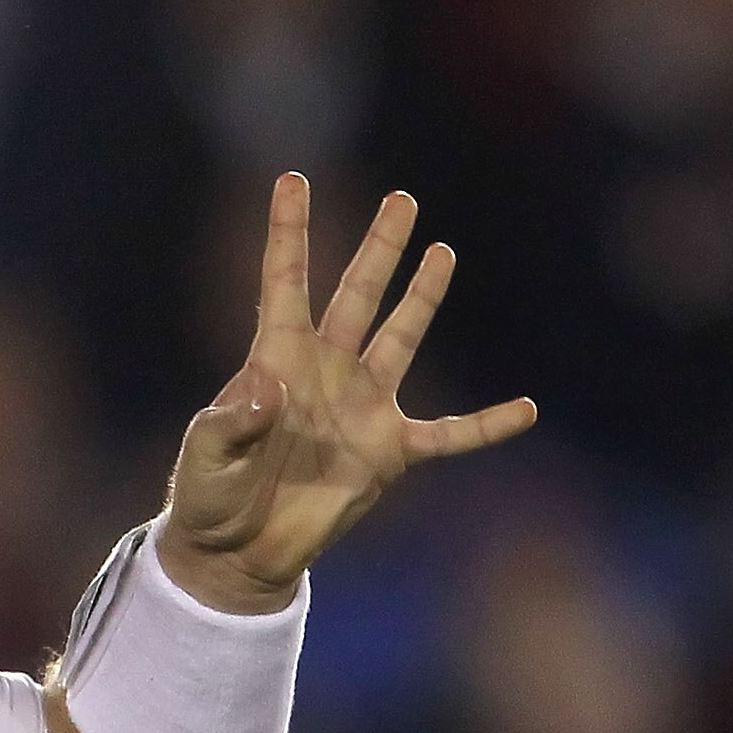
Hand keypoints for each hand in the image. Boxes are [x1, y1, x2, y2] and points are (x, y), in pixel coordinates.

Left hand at [157, 175, 535, 613]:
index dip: (288, 233)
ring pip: (401, 340)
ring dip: (422, 298)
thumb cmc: (209, 497)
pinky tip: (527, 408)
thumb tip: (268, 388)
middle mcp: (324, 371)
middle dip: (379, 248)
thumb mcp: (205, 457)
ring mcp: (362, 407)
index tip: (292, 179)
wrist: (236, 553)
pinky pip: (450, 435)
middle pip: (357, 296)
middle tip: (402, 199)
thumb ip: (232, 420)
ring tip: (443, 251)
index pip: (284, 283)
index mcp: (274, 360)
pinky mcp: (389, 453)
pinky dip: (487, 426)